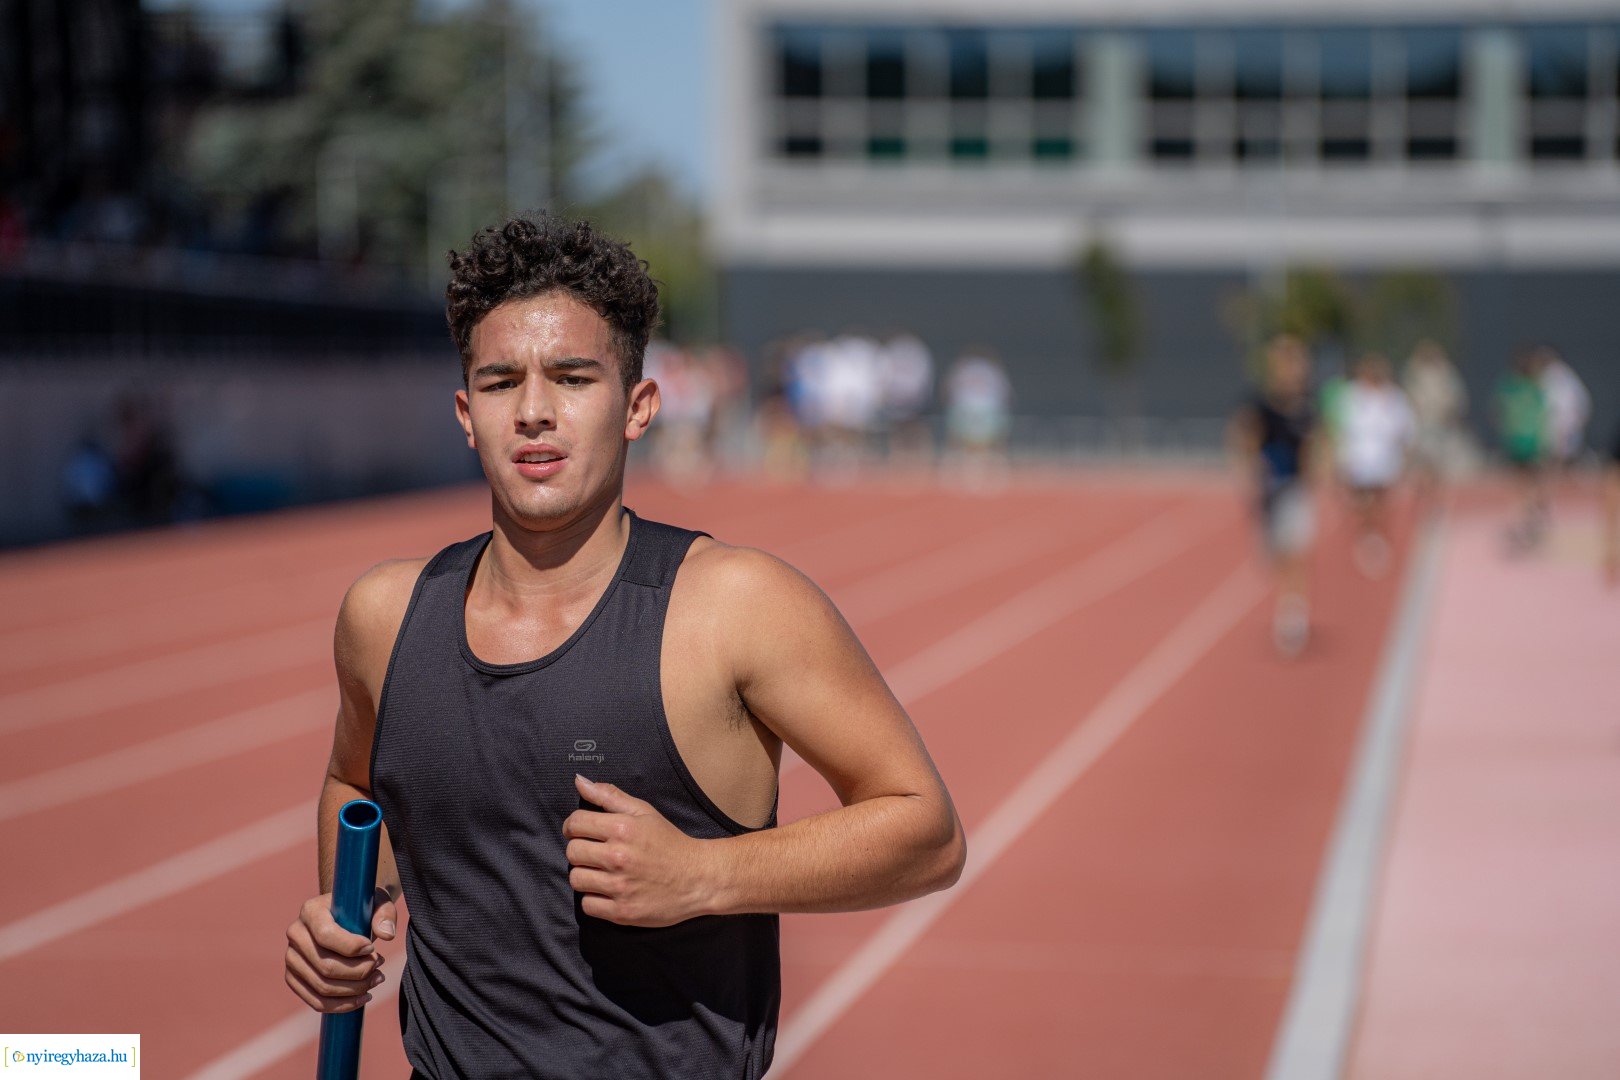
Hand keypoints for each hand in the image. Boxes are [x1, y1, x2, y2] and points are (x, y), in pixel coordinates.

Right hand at [284, 888, 395, 1012]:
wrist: (345, 917)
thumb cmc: (362, 909)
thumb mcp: (377, 903)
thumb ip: (385, 914)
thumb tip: (387, 935)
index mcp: (311, 911)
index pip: (326, 935)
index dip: (352, 947)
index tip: (372, 949)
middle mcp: (296, 934)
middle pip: (325, 966)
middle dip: (359, 971)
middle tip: (380, 966)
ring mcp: (291, 959)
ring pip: (322, 986)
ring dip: (355, 989)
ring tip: (377, 979)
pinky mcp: (294, 979)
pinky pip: (317, 1001)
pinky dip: (343, 1005)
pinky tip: (364, 997)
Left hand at [563, 775, 714, 926]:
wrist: (699, 878)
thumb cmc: (670, 843)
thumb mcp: (644, 812)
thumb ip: (609, 796)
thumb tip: (578, 781)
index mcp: (623, 829)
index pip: (575, 824)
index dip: (573, 826)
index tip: (581, 831)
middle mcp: (618, 857)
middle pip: (572, 852)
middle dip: (580, 850)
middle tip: (596, 852)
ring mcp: (620, 887)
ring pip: (576, 879)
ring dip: (586, 875)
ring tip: (602, 872)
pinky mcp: (622, 912)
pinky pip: (587, 905)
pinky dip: (595, 899)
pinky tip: (609, 892)